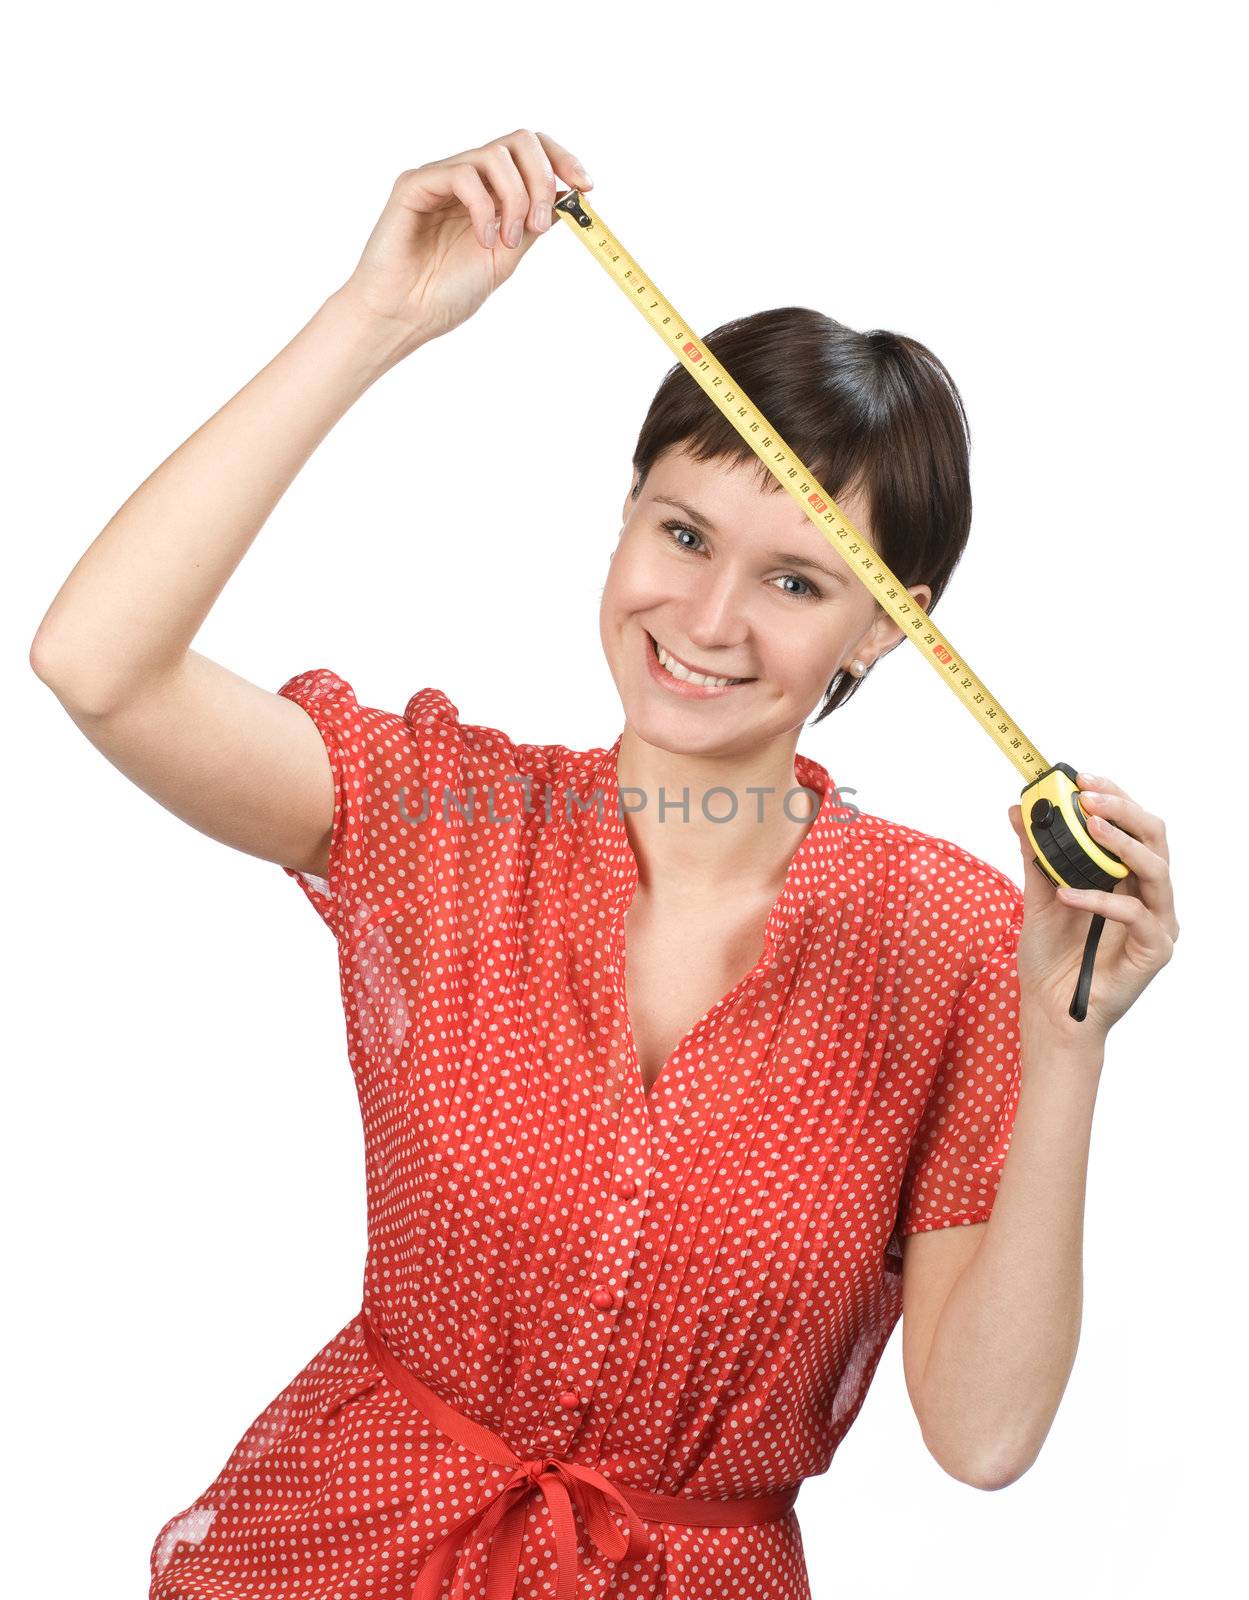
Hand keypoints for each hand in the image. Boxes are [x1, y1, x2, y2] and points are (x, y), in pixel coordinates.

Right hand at [337, 128, 593, 354]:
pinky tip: (482, 239)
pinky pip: (462, 173)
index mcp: (491, 194)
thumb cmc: (445, 295)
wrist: (403, 317)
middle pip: (520, 141)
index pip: (531, 153)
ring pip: (495, 155)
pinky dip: (483, 207)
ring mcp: (441, 178)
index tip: (586, 187)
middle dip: (542, 179)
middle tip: (537, 225)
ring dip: (515, 199)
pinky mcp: (415, 184)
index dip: (563, 160)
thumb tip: (567, 196)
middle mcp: (468, 178)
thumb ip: (532, 224)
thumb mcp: (506, 258)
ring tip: (506, 241)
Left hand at [1007, 773, 1178, 1041]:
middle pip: (1154, 837)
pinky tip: (1067, 893)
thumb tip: (1017, 810)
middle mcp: (1150, 894)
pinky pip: (1136, 914)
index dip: (1113, 796)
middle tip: (1088, 796)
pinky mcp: (1155, 950)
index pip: (1133, 824)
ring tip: (1087, 826)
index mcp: (1127, 877)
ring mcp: (1158, 922)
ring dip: (1120, 843)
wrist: (1048, 1010)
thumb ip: (1034, 854)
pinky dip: (1101, 899)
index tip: (1081, 778)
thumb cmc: (1050, 957)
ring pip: (1156, 868)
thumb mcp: (1036, 895)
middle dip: (1122, 809)